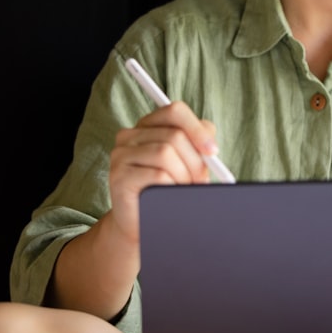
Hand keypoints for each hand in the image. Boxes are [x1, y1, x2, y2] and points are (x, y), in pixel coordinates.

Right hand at [107, 100, 217, 244]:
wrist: (141, 221)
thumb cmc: (167, 188)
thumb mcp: (187, 162)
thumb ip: (198, 145)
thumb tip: (211, 147)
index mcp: (148, 125)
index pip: (175, 111)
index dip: (197, 129)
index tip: (212, 151)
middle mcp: (130, 135)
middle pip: (175, 135)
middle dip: (195, 162)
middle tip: (199, 181)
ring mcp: (120, 154)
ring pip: (166, 153)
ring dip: (183, 176)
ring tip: (182, 189)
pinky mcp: (119, 176)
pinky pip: (157, 175)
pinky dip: (171, 186)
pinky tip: (167, 195)